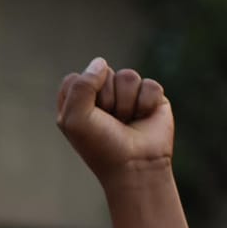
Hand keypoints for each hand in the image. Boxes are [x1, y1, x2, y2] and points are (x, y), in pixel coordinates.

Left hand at [55, 58, 171, 179]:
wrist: (135, 165)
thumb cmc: (101, 146)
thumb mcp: (76, 119)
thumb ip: (80, 86)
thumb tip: (100, 62)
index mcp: (77, 102)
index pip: (77, 78)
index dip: (83, 95)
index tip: (88, 118)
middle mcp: (101, 96)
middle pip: (103, 73)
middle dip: (107, 98)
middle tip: (110, 121)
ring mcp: (127, 95)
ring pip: (127, 76)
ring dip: (127, 103)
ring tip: (126, 121)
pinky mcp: (150, 96)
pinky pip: (149, 84)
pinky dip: (146, 104)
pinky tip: (143, 118)